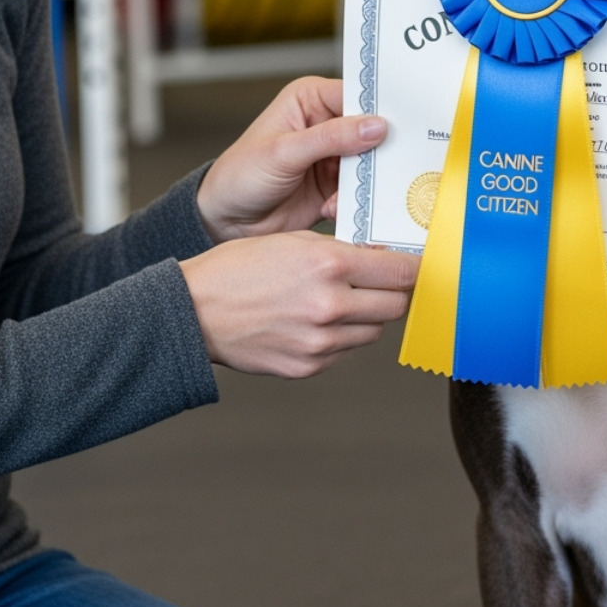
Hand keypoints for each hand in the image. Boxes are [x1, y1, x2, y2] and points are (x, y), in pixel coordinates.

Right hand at [180, 231, 418, 377]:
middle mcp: (330, 305)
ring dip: (366, 316)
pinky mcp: (309, 366)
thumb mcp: (295, 240)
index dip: (412, 268)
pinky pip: (345, 351)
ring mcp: (321, 341)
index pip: (402, 272)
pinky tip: (313, 322)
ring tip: (337, 302)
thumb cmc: (239, 269)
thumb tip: (383, 260)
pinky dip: (340, 337)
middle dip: (392, 292)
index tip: (413, 266)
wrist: (194, 311)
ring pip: (373, 331)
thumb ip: (343, 251)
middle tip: (378, 283)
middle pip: (396, 305)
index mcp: (329, 265)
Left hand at [196, 77, 385, 242]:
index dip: (380, 108)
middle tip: (388, 166)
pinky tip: (331, 208)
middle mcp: (328, 122)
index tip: (402, 125)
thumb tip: (375, 125)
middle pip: (372, 129)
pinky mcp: (338, 185)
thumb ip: (331, 138)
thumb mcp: (283, 152)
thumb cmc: (240, 176)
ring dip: (365, 181)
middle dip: (379, 150)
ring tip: (345, 195)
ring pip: (371, 162)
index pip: (358, 94)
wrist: (227, 221)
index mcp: (311, 99)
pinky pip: (362, 189)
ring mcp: (335, 155)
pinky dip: (354, 201)